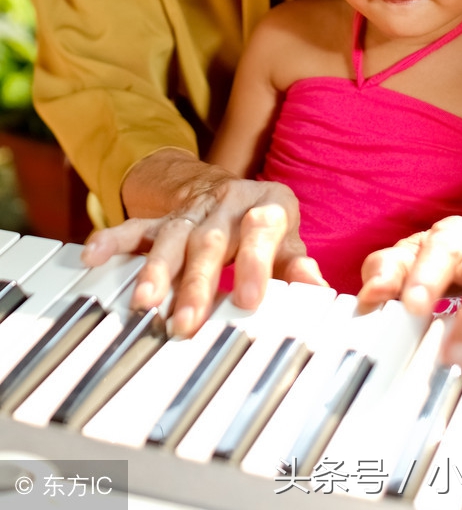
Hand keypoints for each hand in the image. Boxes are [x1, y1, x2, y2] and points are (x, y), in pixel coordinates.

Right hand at [82, 150, 326, 335]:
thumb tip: (317, 291)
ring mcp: (192, 211)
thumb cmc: (267, 224)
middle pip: (210, 242)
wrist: (234, 191)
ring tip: (144, 303)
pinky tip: (94, 256)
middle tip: (186, 321)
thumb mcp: (290, 239)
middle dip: (197, 282)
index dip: (255, 264)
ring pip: (172, 237)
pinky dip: (113, 241)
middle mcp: (227, 204)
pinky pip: (136, 227)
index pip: (262, 231)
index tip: (249, 299)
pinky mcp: (164, 218)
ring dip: (156, 270)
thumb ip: (298, 265)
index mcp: (266, 206)